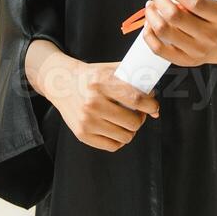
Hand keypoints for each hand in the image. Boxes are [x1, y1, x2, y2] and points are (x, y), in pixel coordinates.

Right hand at [26, 41, 159, 151]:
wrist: (61, 83)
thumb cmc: (91, 77)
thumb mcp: (110, 70)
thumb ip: (135, 81)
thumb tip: (155, 108)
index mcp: (102, 82)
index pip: (136, 98)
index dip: (151, 106)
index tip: (153, 107)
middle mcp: (93, 102)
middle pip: (133, 122)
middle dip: (140, 119)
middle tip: (137, 114)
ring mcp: (86, 120)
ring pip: (125, 137)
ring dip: (130, 130)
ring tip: (125, 121)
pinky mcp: (82, 134)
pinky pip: (112, 145)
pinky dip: (118, 140)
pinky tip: (115, 129)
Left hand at [142, 0, 216, 67]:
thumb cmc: (213, 17)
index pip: (195, 3)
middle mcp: (210, 36)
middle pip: (175, 16)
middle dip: (160, 0)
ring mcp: (196, 51)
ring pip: (164, 30)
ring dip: (151, 14)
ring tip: (151, 6)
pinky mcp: (184, 60)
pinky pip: (158, 48)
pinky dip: (148, 34)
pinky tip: (149, 24)